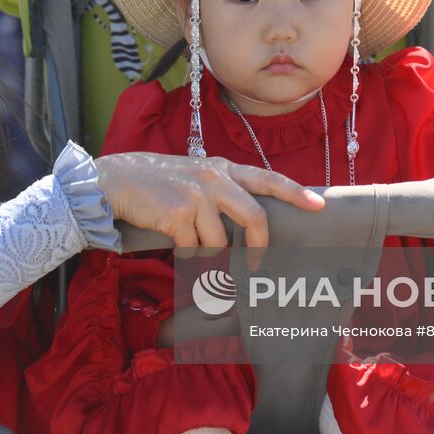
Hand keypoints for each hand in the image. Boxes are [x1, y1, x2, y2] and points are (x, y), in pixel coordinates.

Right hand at [96, 151, 324, 248]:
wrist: (115, 181)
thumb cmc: (156, 185)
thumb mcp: (194, 176)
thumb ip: (221, 191)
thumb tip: (245, 225)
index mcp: (222, 167)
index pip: (267, 178)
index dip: (294, 192)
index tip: (318, 205)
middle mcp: (214, 177)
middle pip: (254, 217)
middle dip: (258, 246)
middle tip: (256, 266)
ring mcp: (198, 194)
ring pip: (219, 242)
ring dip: (204, 251)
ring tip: (184, 236)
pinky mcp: (180, 213)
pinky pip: (194, 249)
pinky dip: (185, 252)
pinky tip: (169, 236)